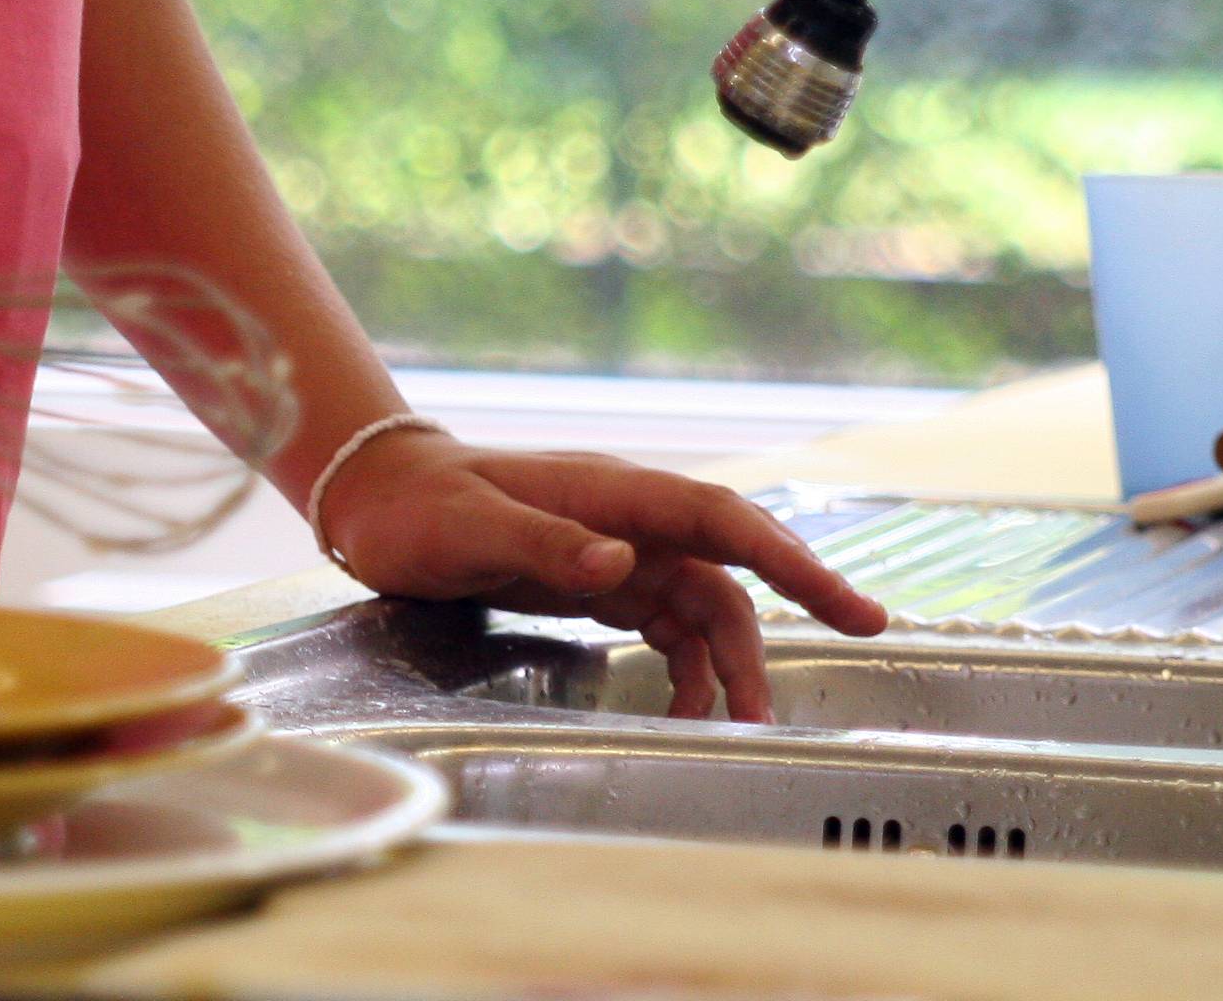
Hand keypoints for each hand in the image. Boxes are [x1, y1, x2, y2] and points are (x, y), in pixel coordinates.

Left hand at [315, 430, 888, 721]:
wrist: (377, 499)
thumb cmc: (417, 505)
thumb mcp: (468, 526)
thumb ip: (543, 544)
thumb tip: (619, 564)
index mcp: (611, 494)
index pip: (720, 521)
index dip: (789, 559)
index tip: (846, 601)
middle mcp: (628, 521)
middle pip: (730, 567)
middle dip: (794, 607)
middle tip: (842, 659)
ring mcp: (617, 552)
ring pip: (703, 606)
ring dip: (730, 664)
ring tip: (744, 728)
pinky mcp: (598, 584)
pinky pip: (665, 627)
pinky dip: (686, 669)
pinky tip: (689, 712)